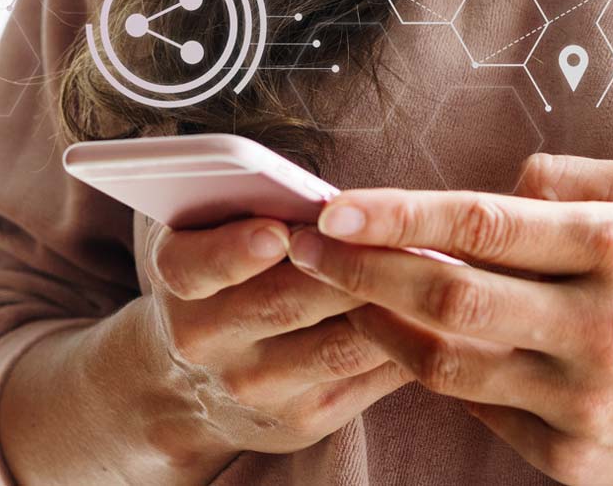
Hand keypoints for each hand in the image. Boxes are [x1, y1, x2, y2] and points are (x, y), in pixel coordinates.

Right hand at [131, 216, 410, 463]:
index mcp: (178, 279)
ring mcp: (255, 386)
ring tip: (434, 265)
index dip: (235, 251)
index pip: (196, 266)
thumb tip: (328, 192)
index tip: (278, 232)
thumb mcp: (206, 231)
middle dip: (349, 266)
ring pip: (339, 345)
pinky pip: (367, 376)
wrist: (191, 384)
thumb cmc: (220, 275)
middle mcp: (206, 340)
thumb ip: (244, 201)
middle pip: (286, 303)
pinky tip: (432, 311)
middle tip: (400, 230)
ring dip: (391, 305)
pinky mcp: (302, 418)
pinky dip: (406, 341)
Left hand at [285, 154, 612, 485]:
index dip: (396, 214)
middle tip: (305, 246)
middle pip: (445, 293)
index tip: (333, 206)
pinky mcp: (569, 460)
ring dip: (378, 324)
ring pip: (445, 360)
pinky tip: (405, 342)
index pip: (482, 223)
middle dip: (360, 268)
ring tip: (338, 292)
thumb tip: (497, 181)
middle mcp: (594, 325)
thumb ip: (576, 178)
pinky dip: (432, 372)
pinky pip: (477, 408)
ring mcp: (580, 402)